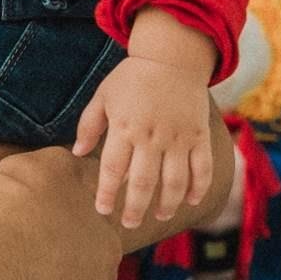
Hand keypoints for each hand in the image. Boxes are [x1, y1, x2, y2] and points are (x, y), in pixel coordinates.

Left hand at [73, 54, 213, 229]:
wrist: (172, 56)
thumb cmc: (132, 77)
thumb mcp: (103, 95)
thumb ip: (89, 125)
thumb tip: (77, 153)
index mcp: (125, 127)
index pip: (114, 169)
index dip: (107, 193)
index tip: (103, 210)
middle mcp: (152, 136)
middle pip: (143, 182)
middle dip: (135, 208)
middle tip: (128, 223)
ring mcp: (179, 137)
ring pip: (175, 181)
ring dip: (167, 203)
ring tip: (159, 215)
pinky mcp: (199, 135)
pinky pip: (203, 167)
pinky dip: (199, 187)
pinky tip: (191, 201)